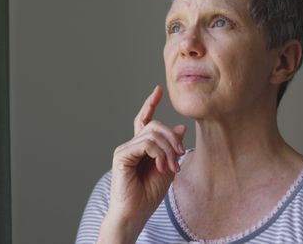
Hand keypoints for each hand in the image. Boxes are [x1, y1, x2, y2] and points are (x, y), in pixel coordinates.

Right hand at [99, 85, 186, 242]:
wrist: (136, 212)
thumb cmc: (149, 194)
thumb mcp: (168, 168)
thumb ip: (173, 149)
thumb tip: (181, 127)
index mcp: (141, 147)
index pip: (145, 120)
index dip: (150, 104)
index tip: (157, 90)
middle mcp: (131, 145)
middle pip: (155, 126)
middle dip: (172, 138)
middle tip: (181, 154)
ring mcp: (125, 149)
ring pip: (152, 134)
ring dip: (168, 150)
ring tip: (171, 167)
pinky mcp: (122, 155)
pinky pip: (145, 144)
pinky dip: (158, 153)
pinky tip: (160, 166)